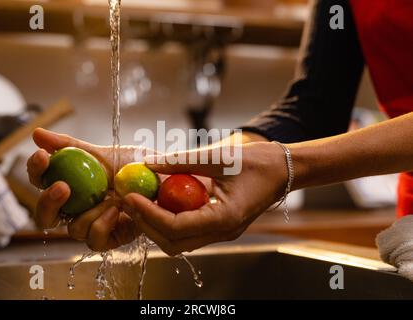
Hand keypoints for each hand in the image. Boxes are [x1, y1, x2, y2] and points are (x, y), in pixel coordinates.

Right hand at [27, 128, 145, 250]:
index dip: (35, 170)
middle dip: (48, 202)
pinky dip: (102, 225)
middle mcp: (77, 209)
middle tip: (63, 186)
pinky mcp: (111, 238)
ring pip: (73, 229)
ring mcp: (93, 224)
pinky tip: (116, 209)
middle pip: (46, 216)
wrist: (162, 176)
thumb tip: (36, 133)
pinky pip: (95, 240)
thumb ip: (70, 146)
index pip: (41, 183)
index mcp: (70, 187)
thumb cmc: (133, 164)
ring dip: (89, 212)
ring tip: (111, 195)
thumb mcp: (102, 152)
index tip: (43, 155)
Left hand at [122, 141, 287, 255]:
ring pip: (179, 241)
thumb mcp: (217, 157)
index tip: (130, 197)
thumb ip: (181, 161)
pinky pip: (189, 232)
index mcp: (224, 218)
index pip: (175, 227)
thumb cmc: (257, 161)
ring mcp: (222, 233)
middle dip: (147, 224)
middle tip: (130, 202)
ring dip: (157, 225)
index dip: (148, 213)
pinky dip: (170, 221)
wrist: (283, 170)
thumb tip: (149, 163)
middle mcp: (222, 232)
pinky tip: (162, 201)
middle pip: (173, 243)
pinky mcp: (220, 227)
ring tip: (142, 202)